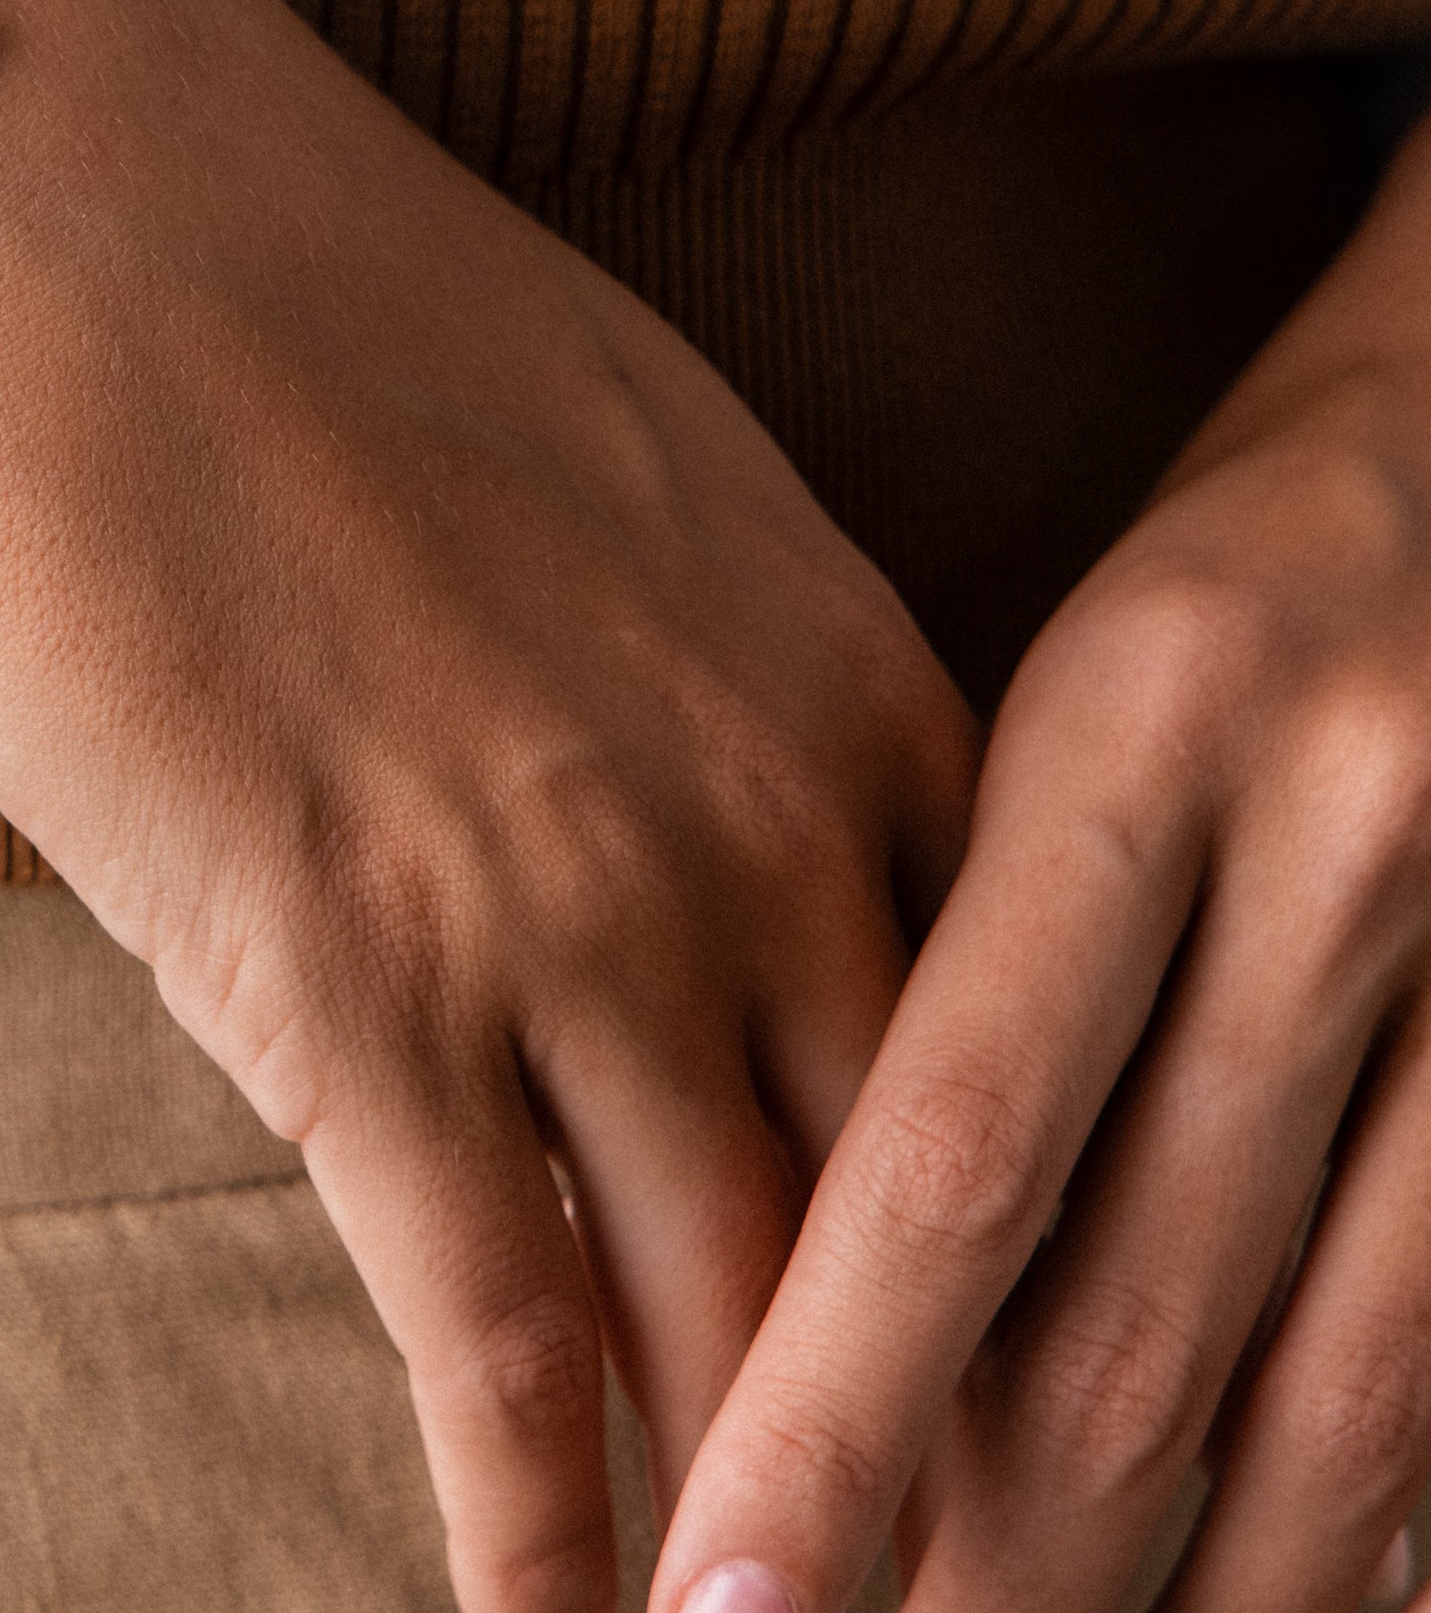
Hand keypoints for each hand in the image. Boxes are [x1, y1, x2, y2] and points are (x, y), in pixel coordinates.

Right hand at [0, 0, 976, 1612]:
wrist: (8, 153)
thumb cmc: (242, 256)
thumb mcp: (552, 430)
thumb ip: (652, 643)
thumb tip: (629, 804)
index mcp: (827, 653)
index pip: (1017, 1032)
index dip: (1035, 1245)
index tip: (1038, 1388)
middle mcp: (758, 799)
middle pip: (941, 1223)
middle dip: (979, 1452)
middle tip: (999, 1608)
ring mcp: (572, 899)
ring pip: (764, 1326)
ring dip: (793, 1538)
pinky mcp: (347, 973)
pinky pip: (503, 1344)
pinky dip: (542, 1541)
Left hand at [656, 118, 1430, 1612]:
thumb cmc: (1237, 570)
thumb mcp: (1074, 685)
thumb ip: (968, 941)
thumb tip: (810, 1245)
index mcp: (1142, 729)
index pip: (961, 1135)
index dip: (834, 1393)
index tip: (715, 1591)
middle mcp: (1344, 848)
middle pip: (1148, 1304)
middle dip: (989, 1544)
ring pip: (1348, 1378)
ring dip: (1192, 1591)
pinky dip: (1381, 1508)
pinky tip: (1287, 1604)